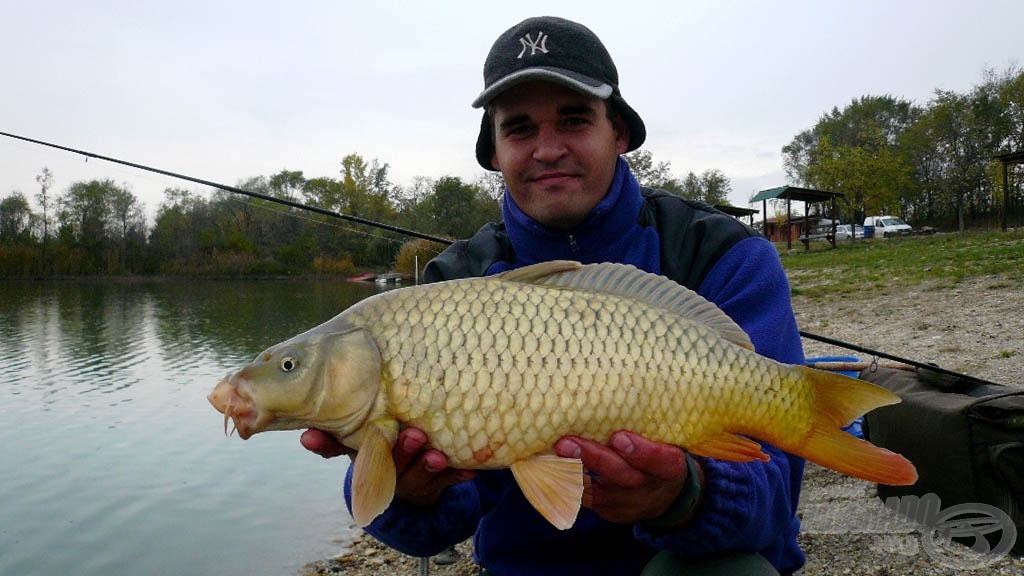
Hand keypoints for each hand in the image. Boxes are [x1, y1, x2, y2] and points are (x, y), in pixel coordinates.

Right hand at [300, 427, 474, 507]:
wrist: (410, 490)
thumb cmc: (386, 445)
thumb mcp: (368, 434)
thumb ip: (357, 416)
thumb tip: (342, 392)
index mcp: (360, 454)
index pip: (335, 448)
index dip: (321, 444)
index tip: (308, 435)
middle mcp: (381, 471)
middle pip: (385, 463)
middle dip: (399, 451)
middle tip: (413, 435)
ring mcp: (407, 481)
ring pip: (416, 476)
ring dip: (427, 466)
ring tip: (438, 456)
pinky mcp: (432, 487)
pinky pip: (446, 484)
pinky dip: (457, 476)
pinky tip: (470, 471)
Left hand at [554, 431, 689, 524]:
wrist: (665, 496)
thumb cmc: (658, 454)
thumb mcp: (663, 441)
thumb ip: (644, 426)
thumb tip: (609, 392)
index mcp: (669, 466)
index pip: (659, 460)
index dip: (640, 451)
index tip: (618, 437)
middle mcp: (649, 487)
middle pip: (622, 475)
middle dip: (593, 459)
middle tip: (566, 443)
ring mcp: (629, 503)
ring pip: (600, 492)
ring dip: (573, 473)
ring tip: (552, 455)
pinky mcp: (610, 512)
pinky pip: (587, 500)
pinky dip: (569, 484)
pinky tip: (551, 469)